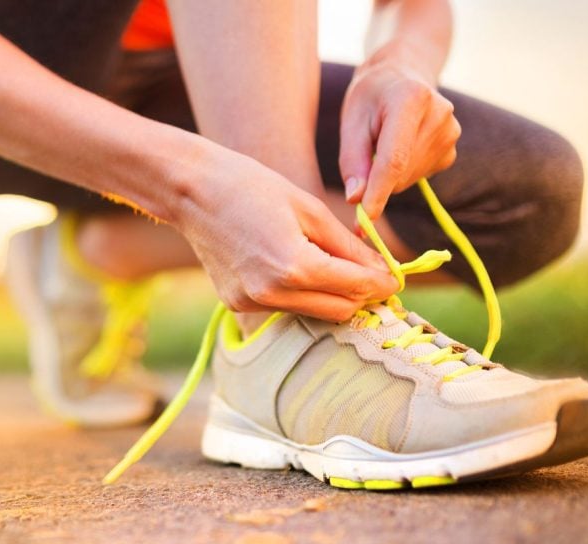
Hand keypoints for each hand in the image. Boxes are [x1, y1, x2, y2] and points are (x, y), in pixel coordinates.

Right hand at [173, 149, 398, 320]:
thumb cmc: (251, 186)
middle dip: (361, 294)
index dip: (383, 283)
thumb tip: (383, 271)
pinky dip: (299, 293)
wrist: (191, 191)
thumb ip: (348, 247)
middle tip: (372, 274)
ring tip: (332, 265)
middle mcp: (272, 293)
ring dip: (331, 295)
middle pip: (339, 310)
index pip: (357, 288)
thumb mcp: (309, 208)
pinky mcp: (236, 304)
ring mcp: (251, 303)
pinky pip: (284, 307)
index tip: (396, 276)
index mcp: (294, 266)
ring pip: (313, 313)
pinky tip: (292, 265)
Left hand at [338, 52, 459, 219]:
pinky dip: (402, 172)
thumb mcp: (352, 120)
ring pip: (407, 179)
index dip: (377, 194)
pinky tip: (401, 145)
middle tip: (364, 152)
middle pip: (399, 172)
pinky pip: (419, 176)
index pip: (394, 159)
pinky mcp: (452, 149)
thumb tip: (357, 199)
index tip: (362, 223)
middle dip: (375, 179)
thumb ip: (353, 160)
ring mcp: (451, 133)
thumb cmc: (371, 97)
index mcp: (411, 99)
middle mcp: (440, 114)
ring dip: (388, 174)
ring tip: (384, 140)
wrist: (402, 75)